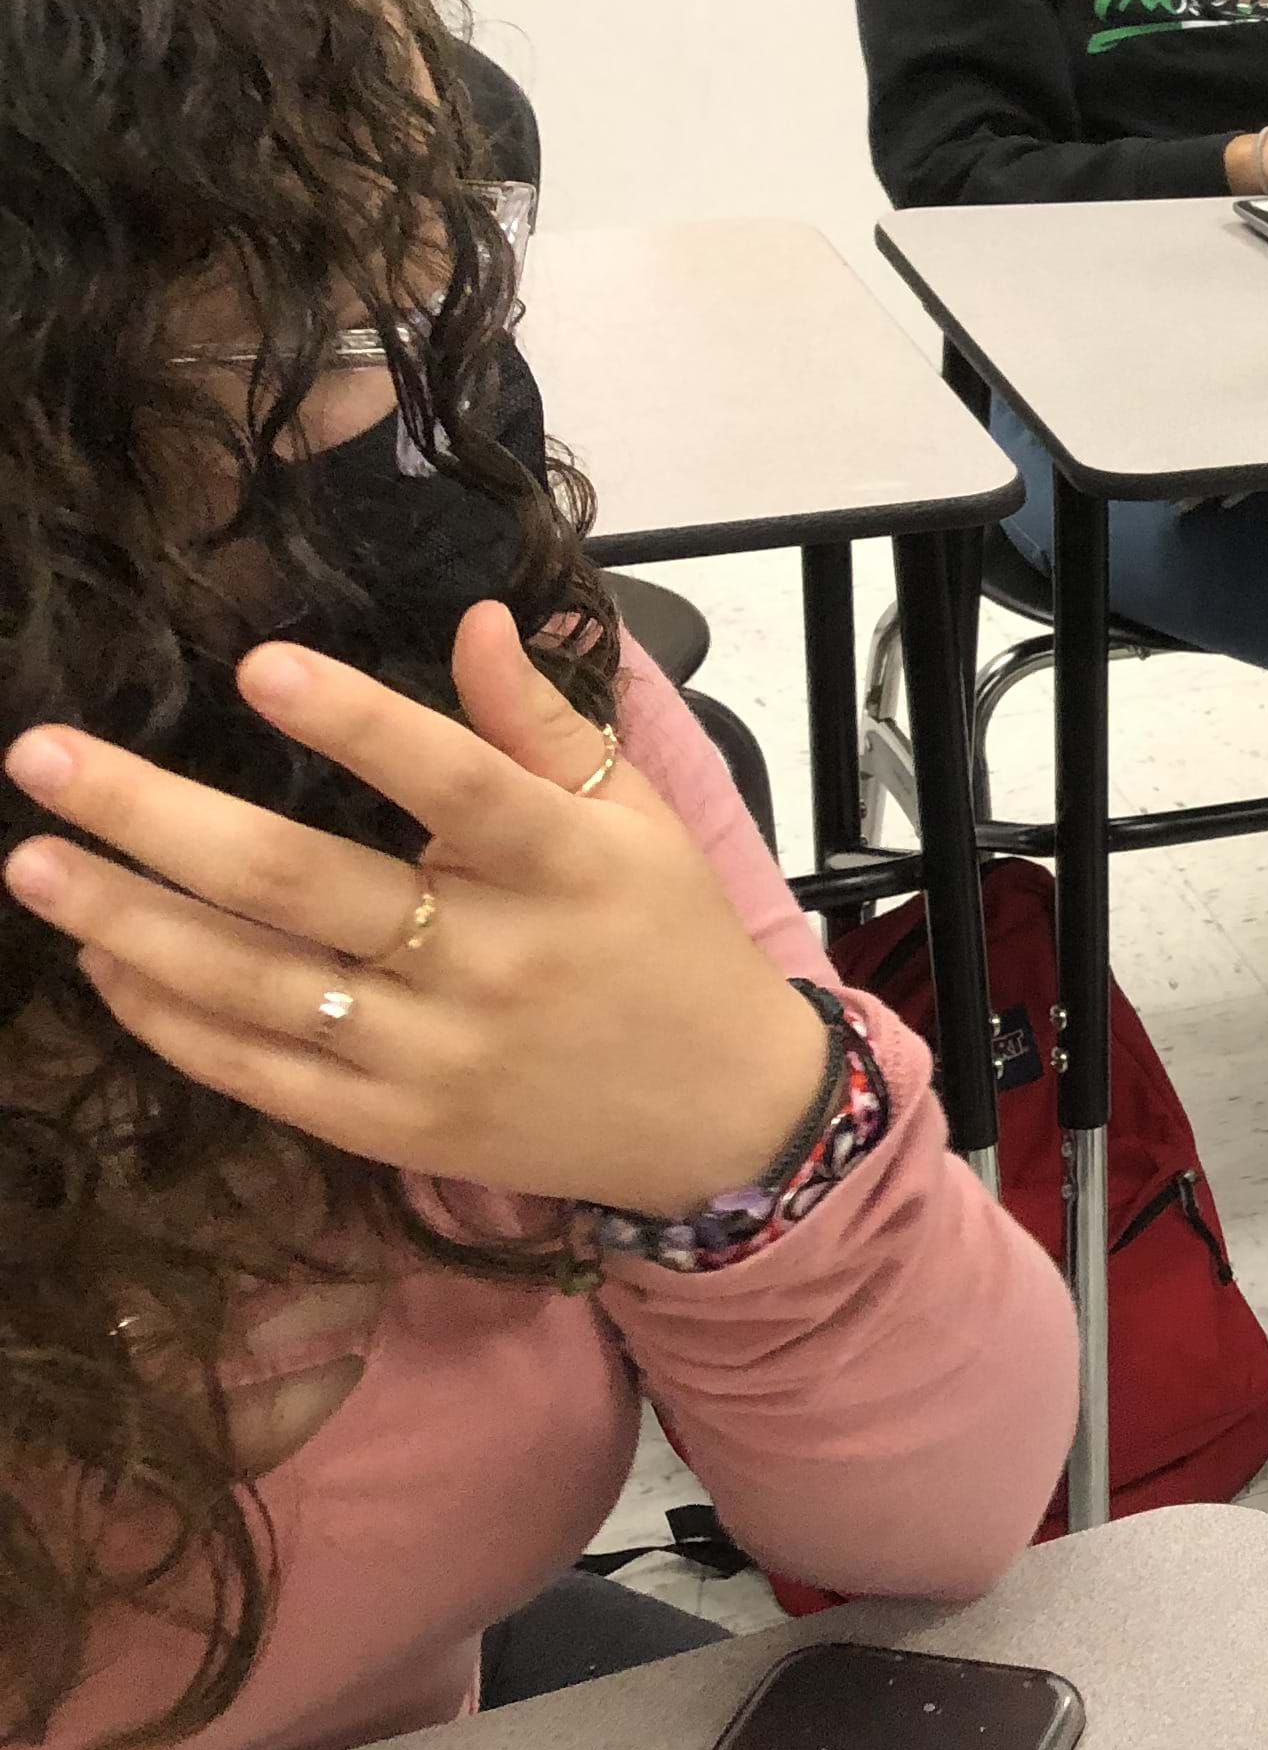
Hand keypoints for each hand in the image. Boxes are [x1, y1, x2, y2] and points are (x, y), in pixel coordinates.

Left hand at [2, 605, 828, 1217]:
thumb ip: (544, 724)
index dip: (358, 726)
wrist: (717, 1114)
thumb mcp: (638, 820)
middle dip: (158, 818)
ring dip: (128, 919)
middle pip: (304, 884)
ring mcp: (436, 1055)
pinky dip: (170, 1018)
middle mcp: (496, 962)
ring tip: (32, 861)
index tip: (257, 666)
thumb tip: (473, 619)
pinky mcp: (395, 1129)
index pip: (458, 783)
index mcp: (568, 866)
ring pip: (254, 983)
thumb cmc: (665, 938)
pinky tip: (104, 961)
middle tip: (43, 757)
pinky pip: (259, 1071)